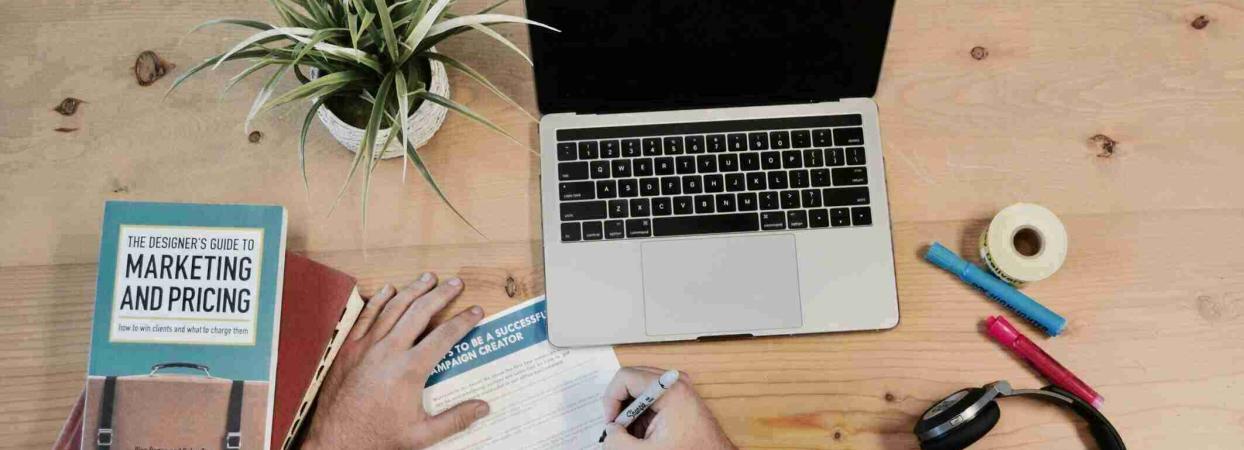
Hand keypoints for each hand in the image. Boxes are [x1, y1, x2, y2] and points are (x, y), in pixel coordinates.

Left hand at [303, 273, 487, 449]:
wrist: (337, 440)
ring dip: (413, 290)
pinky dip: (379, 301)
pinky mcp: (349, 349)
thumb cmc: (378, 438)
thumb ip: (455, 419)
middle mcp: (390, 351)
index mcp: (410, 370)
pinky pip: (366, 317)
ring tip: (428, 278)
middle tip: (455, 283)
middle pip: (420, 312)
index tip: (476, 311)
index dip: (464, 321)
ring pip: (394, 308)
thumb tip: (483, 408)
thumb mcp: (422, 434)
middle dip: (441, 294)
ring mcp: (367, 347)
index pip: (445, 336)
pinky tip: (389, 290)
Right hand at [601, 367, 734, 449]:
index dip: (611, 400)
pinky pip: (650, 397)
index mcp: (669, 389)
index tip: (611, 422)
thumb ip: (619, 441)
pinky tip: (644, 433)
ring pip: (639, 390)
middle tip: (618, 429)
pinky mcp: (678, 396)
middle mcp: (674, 382)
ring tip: (633, 435)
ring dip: (630, 412)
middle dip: (620, 407)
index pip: (625, 377)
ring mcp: (677, 387)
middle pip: (631, 380)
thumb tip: (610, 430)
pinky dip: (641, 414)